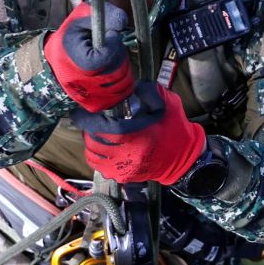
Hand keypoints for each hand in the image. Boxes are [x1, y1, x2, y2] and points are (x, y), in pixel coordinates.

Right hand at [45, 1, 135, 110]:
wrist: (51, 67)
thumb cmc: (66, 41)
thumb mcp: (79, 20)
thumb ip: (102, 15)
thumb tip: (122, 22)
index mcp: (79, 62)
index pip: (109, 53)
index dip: (112, 42)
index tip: (107, 36)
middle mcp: (87, 84)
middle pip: (119, 67)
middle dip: (117, 53)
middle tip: (106, 47)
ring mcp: (94, 97)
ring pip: (125, 80)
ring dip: (121, 66)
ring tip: (106, 59)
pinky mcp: (99, 105)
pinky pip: (123, 92)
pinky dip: (122, 81)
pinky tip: (110, 72)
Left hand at [76, 82, 205, 185]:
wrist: (184, 158)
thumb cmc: (175, 129)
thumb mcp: (166, 102)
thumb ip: (147, 90)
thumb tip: (127, 87)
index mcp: (137, 136)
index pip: (101, 128)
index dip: (86, 120)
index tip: (78, 112)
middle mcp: (127, 155)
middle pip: (94, 142)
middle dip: (87, 129)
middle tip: (90, 120)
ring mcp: (124, 169)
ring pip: (93, 156)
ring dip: (90, 142)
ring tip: (96, 132)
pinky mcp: (124, 177)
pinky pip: (100, 167)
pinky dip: (97, 156)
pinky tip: (103, 146)